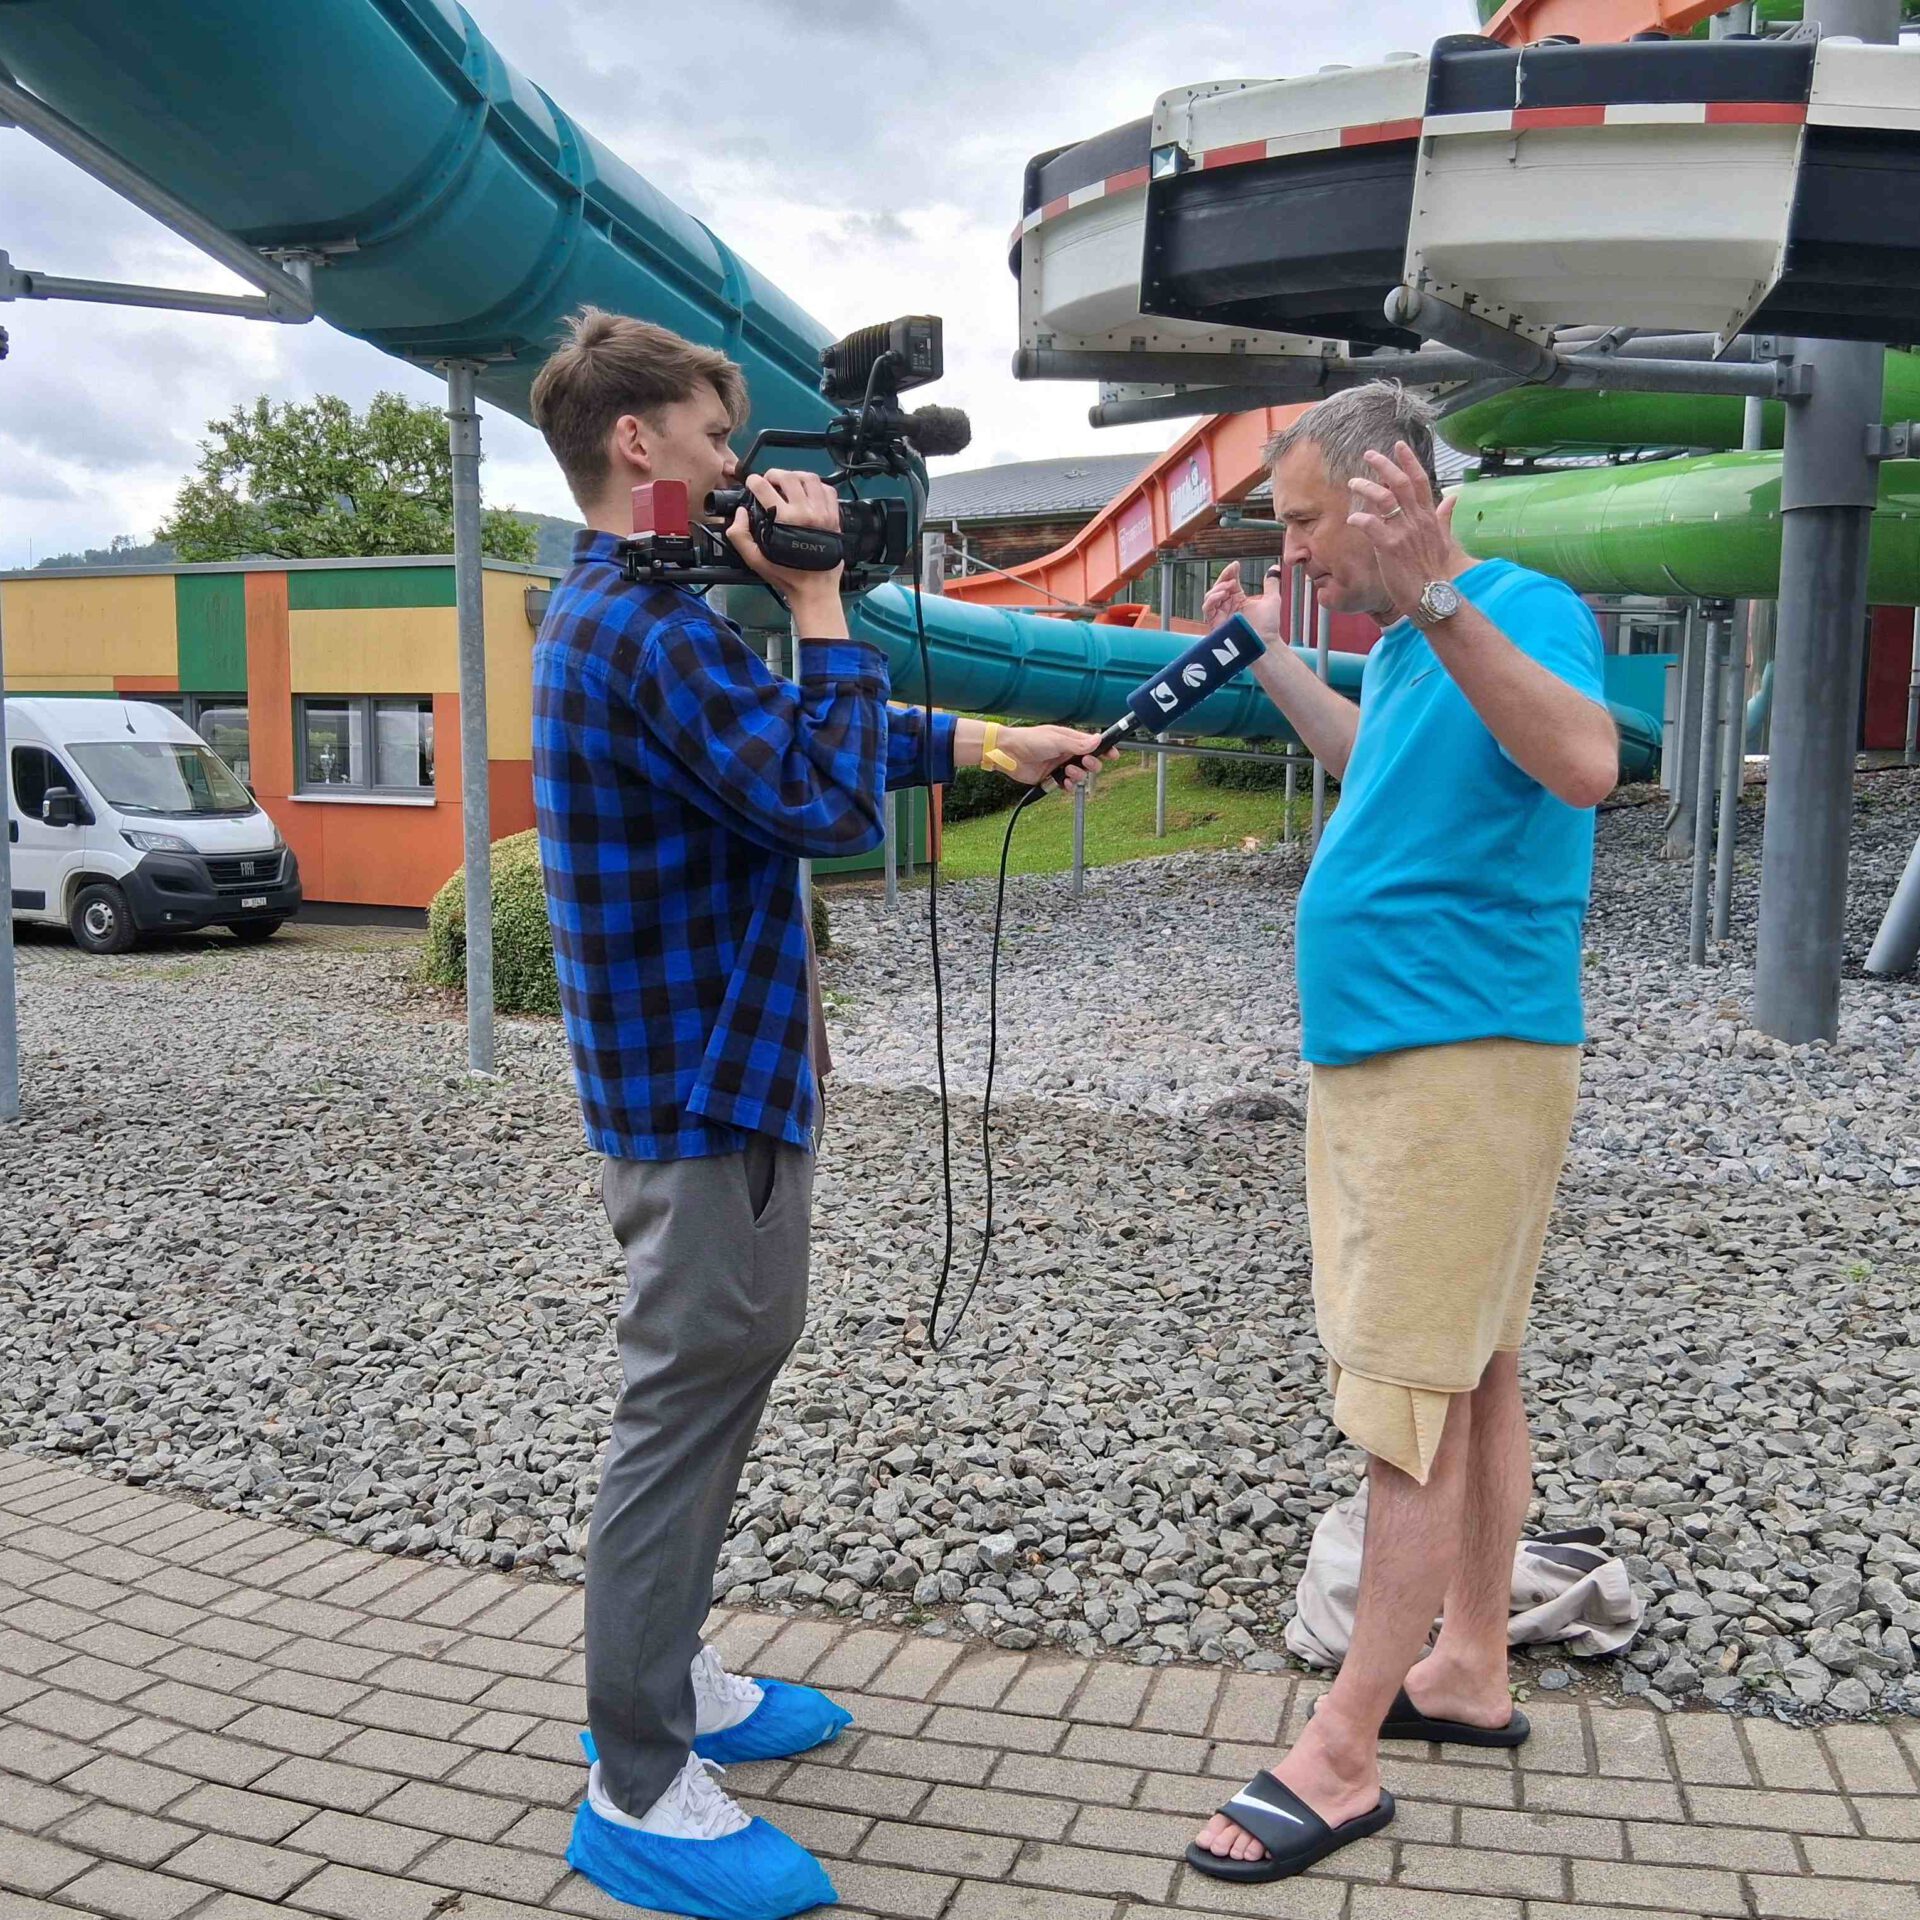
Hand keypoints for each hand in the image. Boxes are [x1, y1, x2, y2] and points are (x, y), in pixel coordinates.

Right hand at [727, 469, 845, 606]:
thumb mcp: (754, 559)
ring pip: (810, 479)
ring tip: (788, 483)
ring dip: (796, 475)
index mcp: (784, 520)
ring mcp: (823, 513)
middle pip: (788, 477)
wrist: (815, 589)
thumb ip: (739, 535)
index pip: (764, 487)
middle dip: (774, 474)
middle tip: (769, 481)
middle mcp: (805, 512)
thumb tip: (741, 512)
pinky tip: (808, 492)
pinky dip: (817, 485)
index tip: (752, 484)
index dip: (753, 482)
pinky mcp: (834, 517)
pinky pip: (828, 490)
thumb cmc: (785, 575)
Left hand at [994, 724, 1113, 788]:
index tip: (1113, 755)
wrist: (1008, 753)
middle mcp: (1066, 752)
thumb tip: (1097, 740)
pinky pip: (1065, 785)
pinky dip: (1067, 786)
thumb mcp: (1056, 739)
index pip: (1093, 744)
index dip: (1104, 750)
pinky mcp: (1051, 777)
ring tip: (1067, 771)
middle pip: (1089, 761)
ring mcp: (1059, 765)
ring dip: (1077, 775)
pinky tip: (1063, 783)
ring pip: (1079, 775)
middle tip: (1086, 763)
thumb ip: (1077, 743)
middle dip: (1092, 764)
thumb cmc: (1029, 740)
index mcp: (1069, 739)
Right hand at [1202, 561, 1282, 644]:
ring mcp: (1221, 615)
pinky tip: (1222, 594)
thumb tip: (1275, 568)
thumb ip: (1271, 583)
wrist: (1265, 642)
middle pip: (1218, 587)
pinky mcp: (1216, 624)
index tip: (1236, 564)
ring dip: (1217, 588)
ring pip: (1210, 596)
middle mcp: (1228, 607)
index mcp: (1238, 600)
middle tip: (1232, 572)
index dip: (1230, 573)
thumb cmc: (1269, 626)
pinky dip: (1212, 599)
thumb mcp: (1272, 599)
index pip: (1230, 583)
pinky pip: (1208, 609)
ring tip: (1229, 585)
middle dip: (1223, 577)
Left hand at [1345, 442, 1460, 621]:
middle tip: (1369, 455)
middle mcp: (1417, 520)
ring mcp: (1404, 532)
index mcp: (1428, 516)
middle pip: (1401, 483)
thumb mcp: (1444, 539)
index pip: (1420, 481)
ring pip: (1384, 499)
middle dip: (1384, 465)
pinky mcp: (1390, 548)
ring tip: (1353, 482)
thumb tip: (1454, 497)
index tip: (1398, 446)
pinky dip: (1361, 518)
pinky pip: (1372, 525)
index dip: (1409, 461)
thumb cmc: (1434, 570)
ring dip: (1367, 487)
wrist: (1432, 595)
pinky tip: (1352, 518)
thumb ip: (1444, 517)